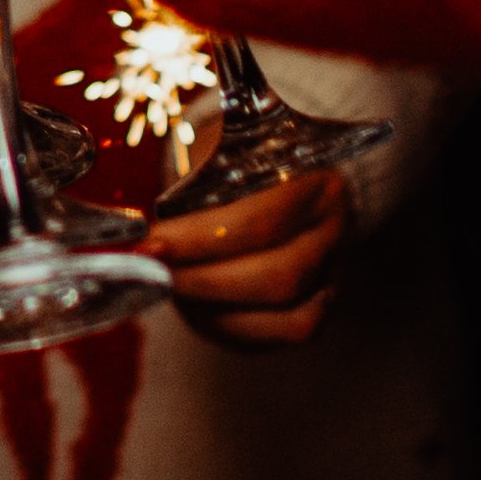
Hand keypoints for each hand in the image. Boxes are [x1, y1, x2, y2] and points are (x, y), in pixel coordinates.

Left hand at [148, 157, 355, 347]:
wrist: (270, 176)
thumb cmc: (232, 162)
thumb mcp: (213, 149)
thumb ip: (188, 180)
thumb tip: (145, 224)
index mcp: (316, 179)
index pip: (260, 220)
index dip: (200, 238)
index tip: (153, 242)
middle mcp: (335, 226)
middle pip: (278, 275)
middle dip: (204, 279)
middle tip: (155, 270)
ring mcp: (334, 269)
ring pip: (286, 310)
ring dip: (217, 305)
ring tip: (171, 286)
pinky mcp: (321, 303)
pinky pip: (289, 330)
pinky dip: (240, 326)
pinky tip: (201, 308)